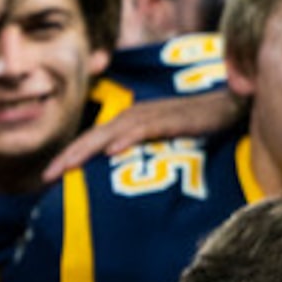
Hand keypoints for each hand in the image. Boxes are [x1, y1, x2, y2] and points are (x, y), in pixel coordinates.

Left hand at [42, 89, 239, 181]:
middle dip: (69, 155)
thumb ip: (142, 154)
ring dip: (88, 148)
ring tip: (67, 166)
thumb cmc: (199, 125)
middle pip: (95, 136)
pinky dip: (128, 139)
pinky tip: (112, 152)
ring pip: (112, 132)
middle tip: (47, 176)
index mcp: (131, 122)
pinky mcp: (174, 118)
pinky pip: (146, 128)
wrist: (234, 103)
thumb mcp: (163, 142)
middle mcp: (137, 115)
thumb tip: (119, 177)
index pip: (93, 140)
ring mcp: (154, 115)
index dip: (70, 156)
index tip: (48, 178)